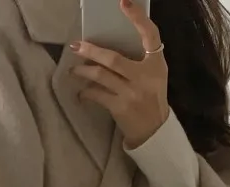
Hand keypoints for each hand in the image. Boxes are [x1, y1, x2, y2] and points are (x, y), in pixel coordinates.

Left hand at [71, 0, 168, 149]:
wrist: (154, 130)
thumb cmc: (151, 98)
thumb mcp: (155, 75)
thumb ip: (142, 59)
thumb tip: (110, 44)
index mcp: (156, 64)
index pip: (150, 35)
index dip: (138, 18)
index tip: (124, 2)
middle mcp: (144, 77)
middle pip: (113, 59)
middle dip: (91, 51)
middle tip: (75, 46)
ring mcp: (131, 93)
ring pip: (101, 76)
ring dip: (83, 72)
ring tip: (73, 71)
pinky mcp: (120, 108)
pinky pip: (97, 95)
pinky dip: (86, 93)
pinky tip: (81, 93)